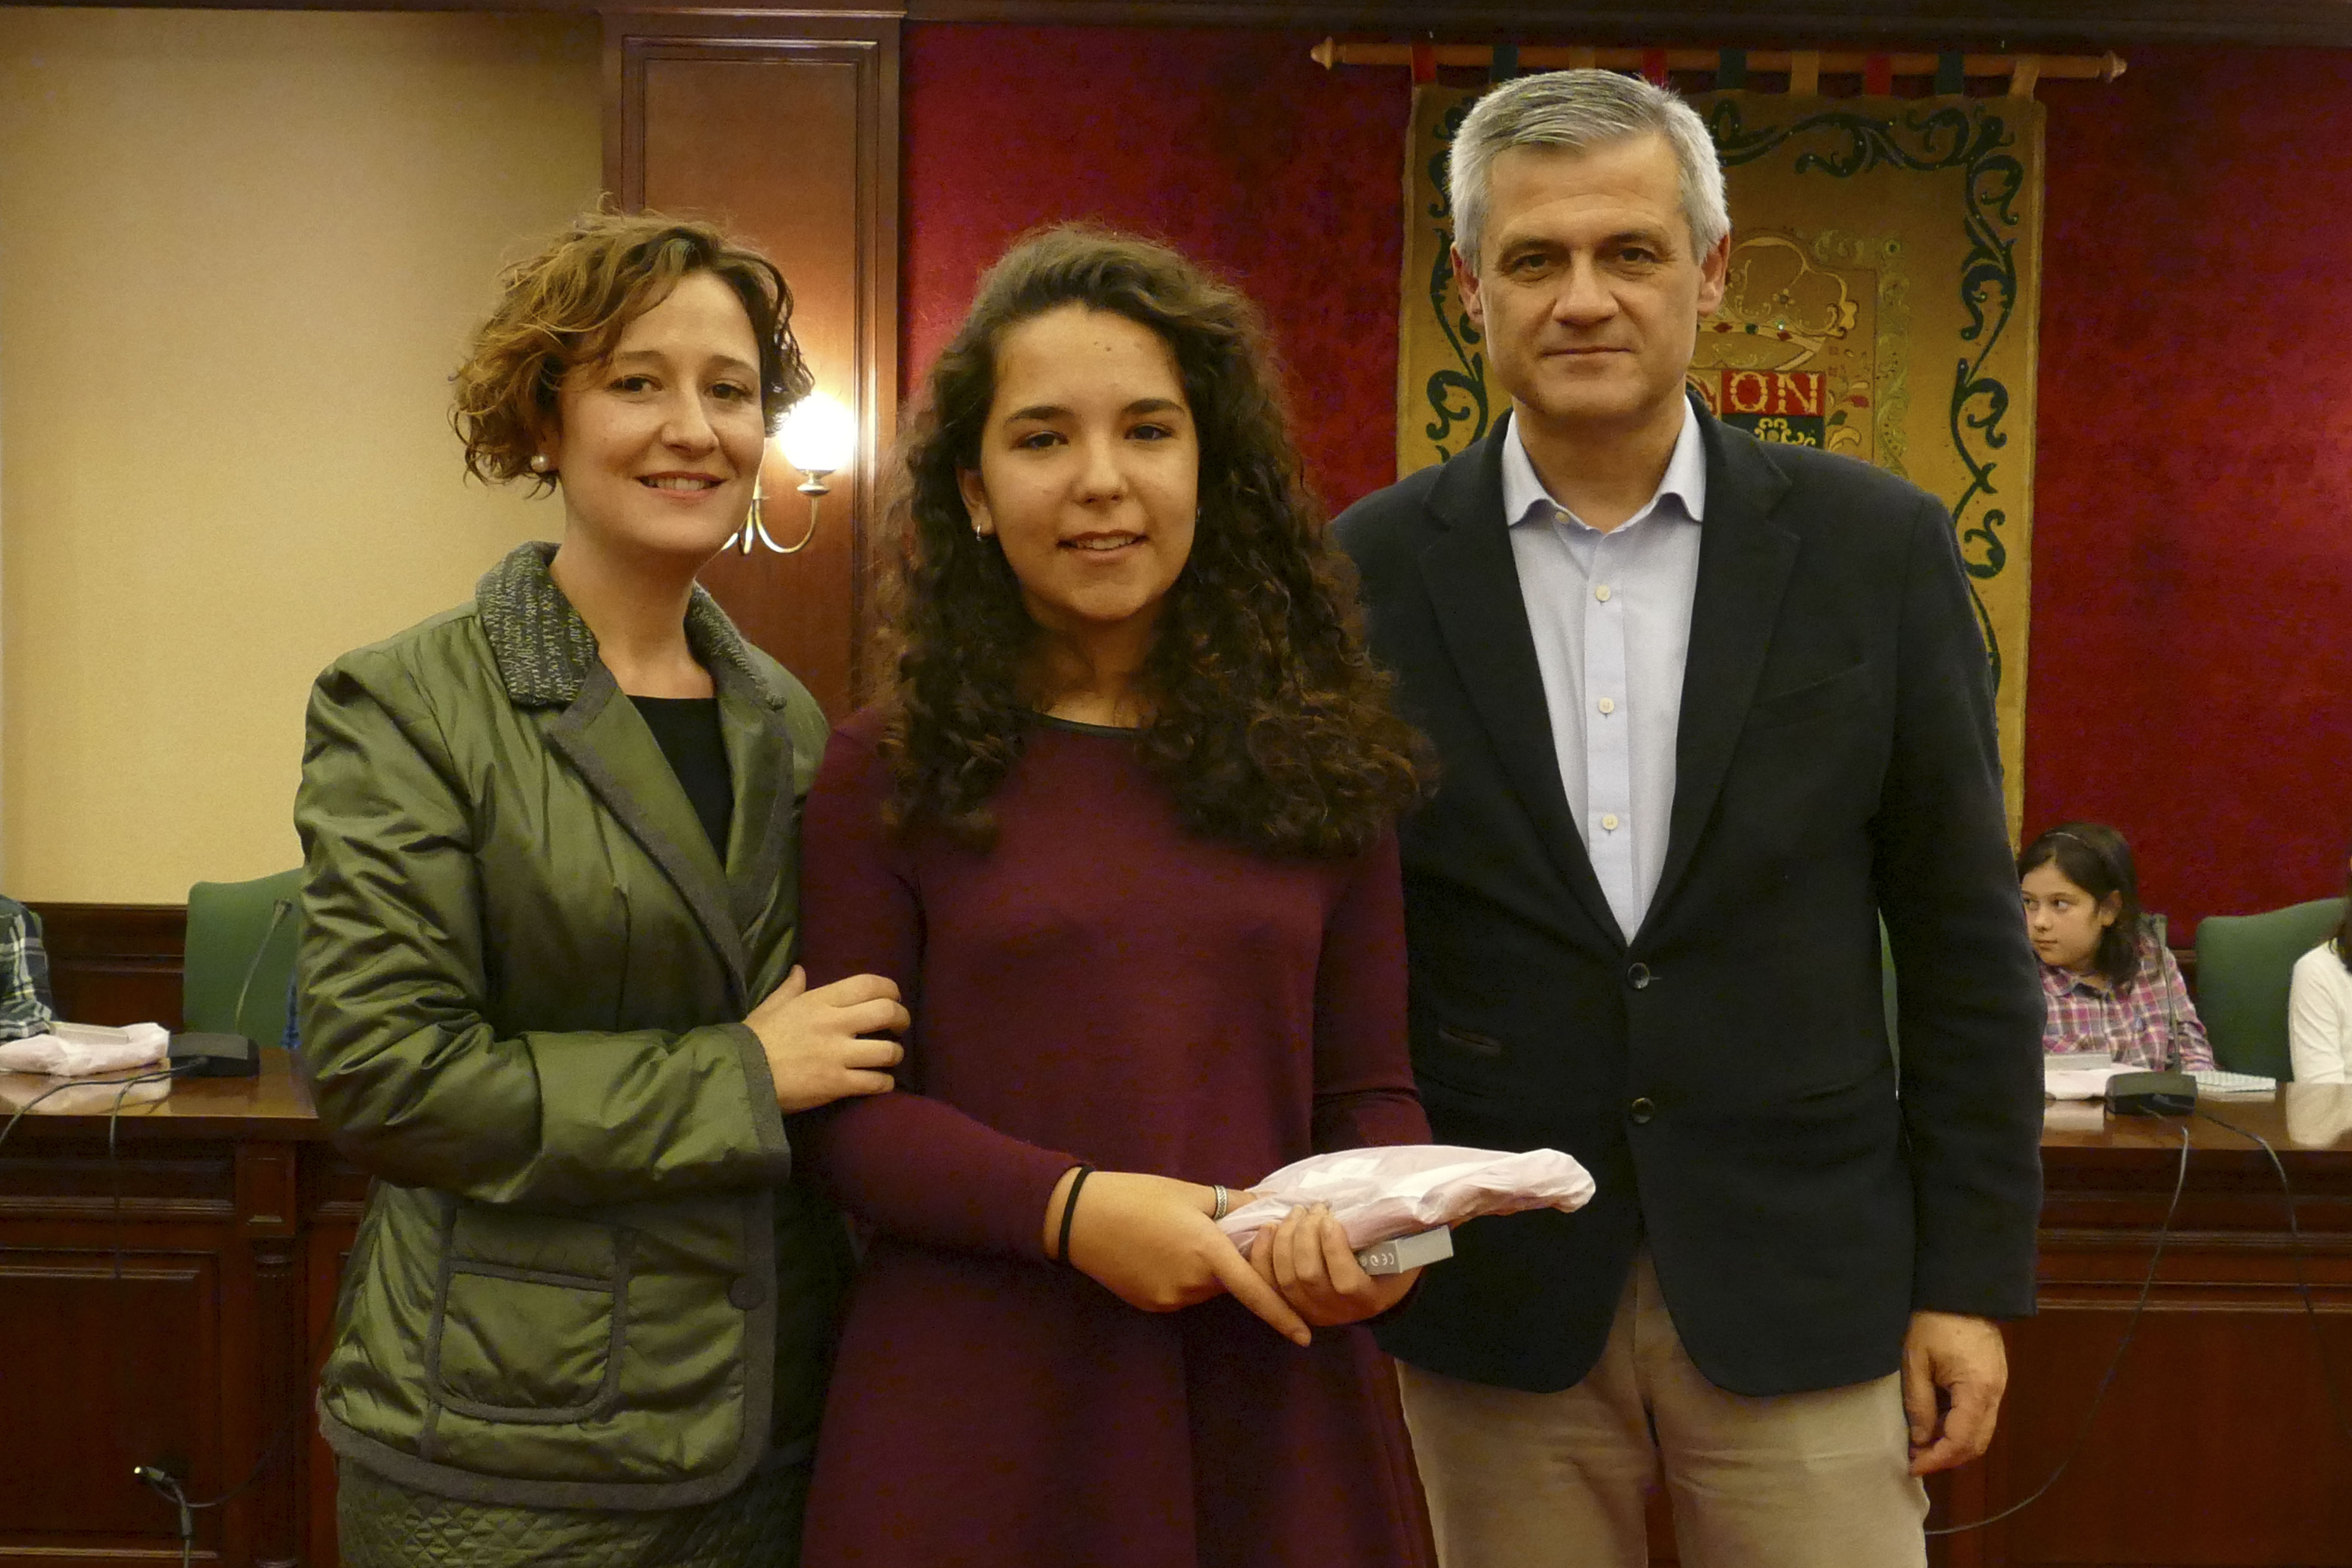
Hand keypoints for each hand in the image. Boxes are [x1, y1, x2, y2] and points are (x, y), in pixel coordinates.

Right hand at [746, 967, 908, 1112]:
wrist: (739, 1076)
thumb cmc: (754, 1040)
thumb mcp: (770, 1007)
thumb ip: (790, 988)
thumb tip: (800, 970)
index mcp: (819, 1001)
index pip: (868, 984)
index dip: (890, 989)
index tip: (894, 998)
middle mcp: (834, 1024)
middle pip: (887, 1012)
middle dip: (901, 1019)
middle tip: (899, 1027)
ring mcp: (837, 1055)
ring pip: (888, 1051)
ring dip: (895, 1054)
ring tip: (889, 1057)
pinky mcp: (837, 1084)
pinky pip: (876, 1082)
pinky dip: (885, 1083)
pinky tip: (880, 1082)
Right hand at [1047, 1169, 1311, 1346]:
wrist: (1079, 1217)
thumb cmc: (1137, 1196)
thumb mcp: (1189, 1193)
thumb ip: (1237, 1203)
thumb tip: (1274, 1204)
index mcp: (1207, 1252)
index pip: (1255, 1290)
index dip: (1282, 1315)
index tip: (1306, 1337)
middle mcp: (1191, 1283)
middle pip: (1229, 1282)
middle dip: (1231, 1264)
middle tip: (1208, 1231)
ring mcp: (1169, 1298)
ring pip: (1204, 1288)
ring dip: (1204, 1270)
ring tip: (1175, 1237)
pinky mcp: (1151, 1305)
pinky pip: (1181, 1293)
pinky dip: (1181, 1277)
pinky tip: (1158, 1252)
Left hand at [1247, 1204, 1419, 1327]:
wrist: (1374, 1290)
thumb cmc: (1393, 1262)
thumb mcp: (1412, 1248)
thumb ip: (1428, 1228)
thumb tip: (1462, 1209)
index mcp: (1368, 1299)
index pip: (1344, 1281)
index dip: (1332, 1247)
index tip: (1332, 1216)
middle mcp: (1336, 1312)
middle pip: (1307, 1277)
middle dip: (1305, 1236)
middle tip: (1313, 1209)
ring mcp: (1308, 1311)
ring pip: (1285, 1278)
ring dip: (1285, 1240)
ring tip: (1297, 1213)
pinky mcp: (1287, 1304)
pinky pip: (1266, 1282)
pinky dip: (1262, 1254)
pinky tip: (1269, 1228)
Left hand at [1903, 1310, 2007, 1474]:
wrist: (1961, 1290)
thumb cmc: (1933, 1322)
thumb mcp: (1916, 1362)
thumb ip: (1919, 1404)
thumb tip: (1920, 1441)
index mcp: (1977, 1391)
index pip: (1961, 1441)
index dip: (1936, 1459)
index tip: (1912, 1466)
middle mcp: (1994, 1395)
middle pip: (1976, 1444)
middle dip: (1946, 1457)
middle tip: (1915, 1459)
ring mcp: (1998, 1388)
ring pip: (1980, 1432)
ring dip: (1953, 1444)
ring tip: (1922, 1444)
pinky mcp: (1994, 1381)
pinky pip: (1980, 1416)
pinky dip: (1960, 1427)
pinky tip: (1937, 1424)